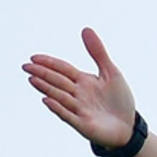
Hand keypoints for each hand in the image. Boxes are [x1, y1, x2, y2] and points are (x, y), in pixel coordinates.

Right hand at [23, 28, 135, 148]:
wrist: (130, 127)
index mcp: (83, 81)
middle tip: (26, 67)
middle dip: (42, 74)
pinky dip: (58, 108)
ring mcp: (79, 110)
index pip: (62, 69)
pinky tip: (47, 100)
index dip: (49, 63)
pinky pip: (68, 116)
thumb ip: (98, 53)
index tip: (33, 57)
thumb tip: (86, 29)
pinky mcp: (83, 124)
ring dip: (46, 88)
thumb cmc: (120, 101)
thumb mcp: (111, 72)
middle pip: (57, 81)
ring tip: (32, 79)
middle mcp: (78, 95)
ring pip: (59, 97)